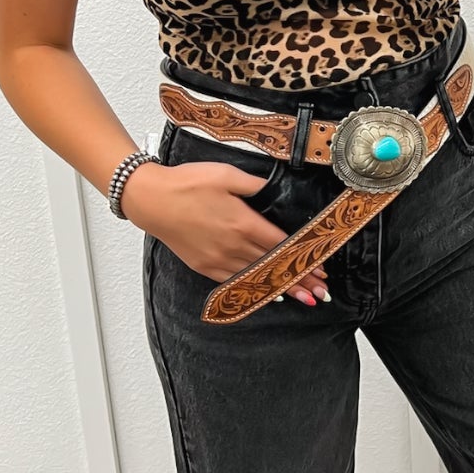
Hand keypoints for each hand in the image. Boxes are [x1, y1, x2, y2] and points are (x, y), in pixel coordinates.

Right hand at [121, 161, 329, 304]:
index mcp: (243, 223)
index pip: (282, 245)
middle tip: (322, 292)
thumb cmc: (186, 184)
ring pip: (257, 277)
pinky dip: (254, 288)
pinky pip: (235, 281)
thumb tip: (273, 190)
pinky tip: (267, 294)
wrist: (151, 200)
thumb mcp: (226, 174)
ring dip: (282, 288)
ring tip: (303, 298)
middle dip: (300, 279)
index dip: (303, 258)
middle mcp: (233, 245)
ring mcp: (218, 259)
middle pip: (274, 266)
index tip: (321, 269)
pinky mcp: (204, 265)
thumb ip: (255, 185)